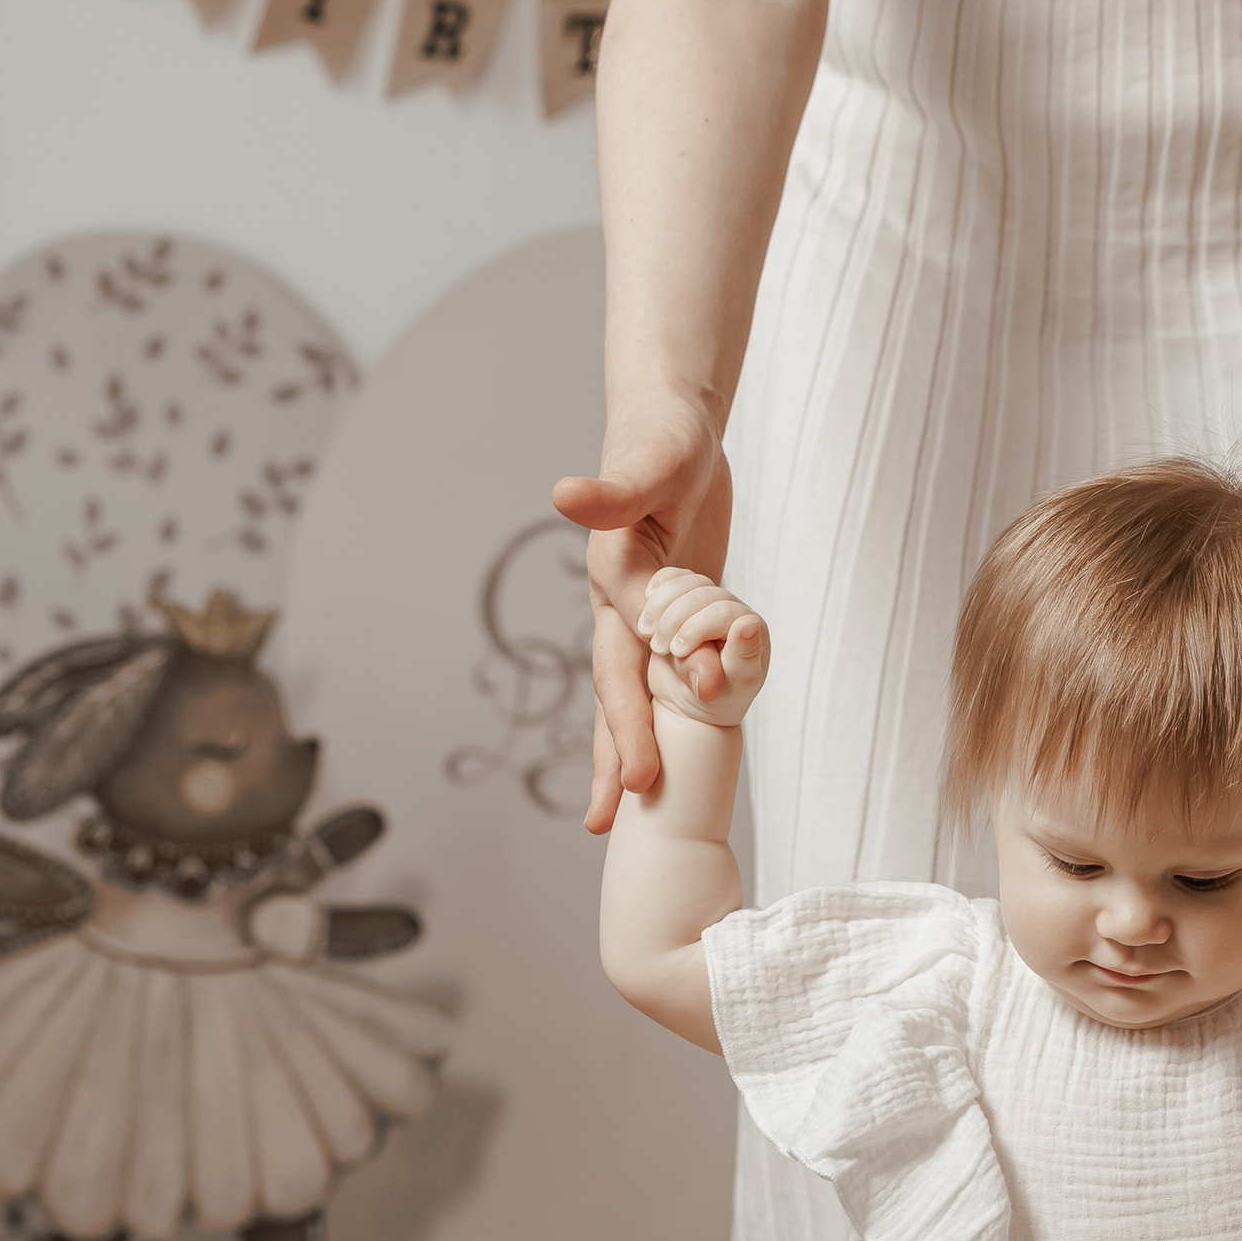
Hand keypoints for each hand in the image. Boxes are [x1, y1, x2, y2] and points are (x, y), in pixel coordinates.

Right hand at [551, 400, 732, 833]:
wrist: (668, 421)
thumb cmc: (661, 436)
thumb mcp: (648, 462)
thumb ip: (611, 489)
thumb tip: (563, 495)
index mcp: (616, 581)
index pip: (625, 662)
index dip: (634, 718)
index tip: (643, 774)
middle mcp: (625, 605)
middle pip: (619, 693)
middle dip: (618, 753)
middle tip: (613, 819)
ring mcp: (649, 609)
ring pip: (640, 690)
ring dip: (633, 742)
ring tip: (626, 803)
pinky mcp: (678, 605)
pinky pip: (674, 667)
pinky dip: (675, 706)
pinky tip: (678, 740)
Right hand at [637, 569, 770, 726]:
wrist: (690, 703)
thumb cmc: (716, 700)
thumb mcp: (729, 686)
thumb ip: (741, 656)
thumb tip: (749, 624)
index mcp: (750, 627)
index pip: (724, 611)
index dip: (697, 627)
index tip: (677, 651)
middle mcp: (731, 608)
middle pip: (702, 593)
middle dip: (675, 619)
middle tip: (660, 649)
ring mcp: (706, 601)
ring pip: (685, 582)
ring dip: (661, 605)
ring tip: (648, 634)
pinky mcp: (683, 597)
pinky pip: (670, 579)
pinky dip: (655, 589)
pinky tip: (646, 609)